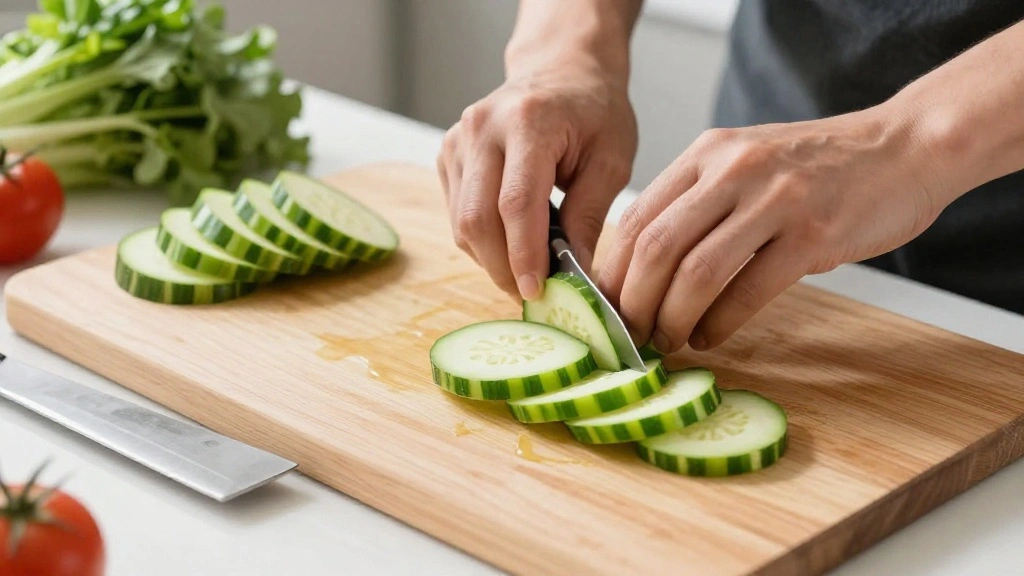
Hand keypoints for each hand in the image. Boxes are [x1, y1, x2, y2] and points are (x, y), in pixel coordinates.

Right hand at [436, 52, 637, 300]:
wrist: (561, 69)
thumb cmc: (593, 111)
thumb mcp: (612, 159)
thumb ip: (590, 215)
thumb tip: (574, 273)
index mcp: (528, 122)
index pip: (516, 203)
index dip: (524, 254)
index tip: (538, 291)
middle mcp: (482, 128)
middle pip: (478, 219)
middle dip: (503, 268)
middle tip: (533, 294)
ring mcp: (458, 140)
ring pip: (462, 222)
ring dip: (492, 259)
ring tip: (527, 268)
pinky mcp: (447, 153)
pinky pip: (457, 214)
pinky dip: (482, 240)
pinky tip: (511, 240)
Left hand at [598, 106, 943, 352]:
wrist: (904, 147)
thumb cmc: (817, 167)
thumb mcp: (744, 162)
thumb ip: (696, 201)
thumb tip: (642, 266)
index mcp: (707, 153)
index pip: (634, 217)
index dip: (610, 272)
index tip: (603, 308)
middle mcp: (733, 170)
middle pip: (656, 248)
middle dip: (633, 303)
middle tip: (630, 335)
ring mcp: (774, 200)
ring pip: (697, 273)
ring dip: (672, 319)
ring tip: (667, 341)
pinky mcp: (813, 234)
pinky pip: (749, 290)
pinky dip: (720, 324)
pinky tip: (709, 337)